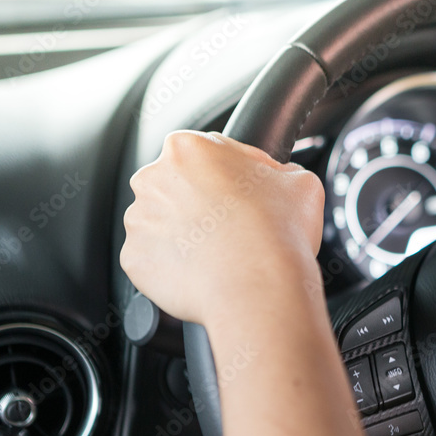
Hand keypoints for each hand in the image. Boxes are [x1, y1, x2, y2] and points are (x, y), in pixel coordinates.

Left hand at [120, 131, 324, 324]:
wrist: (258, 288)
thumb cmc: (278, 232)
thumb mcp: (301, 183)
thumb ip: (279, 171)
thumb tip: (277, 177)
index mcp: (188, 147)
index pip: (210, 154)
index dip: (233, 176)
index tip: (245, 196)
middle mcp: (152, 178)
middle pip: (178, 186)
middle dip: (201, 204)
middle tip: (234, 227)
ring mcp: (138, 221)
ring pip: (163, 224)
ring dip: (186, 235)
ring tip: (220, 254)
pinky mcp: (135, 260)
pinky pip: (155, 260)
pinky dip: (175, 267)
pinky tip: (204, 272)